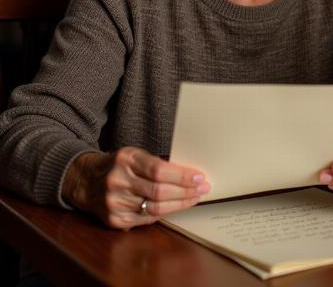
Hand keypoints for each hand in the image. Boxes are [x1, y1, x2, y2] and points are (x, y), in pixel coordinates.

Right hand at [62, 147, 209, 228]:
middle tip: (203, 189)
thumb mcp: (135, 155)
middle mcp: (118, 181)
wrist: (87, 180)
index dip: (182, 176)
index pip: (159, 170)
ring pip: (155, 207)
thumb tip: (189, 174)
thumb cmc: (119, 165)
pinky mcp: (113, 219)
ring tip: (194, 198)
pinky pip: (146, 219)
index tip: (199, 177)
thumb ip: (157, 163)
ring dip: (180, 204)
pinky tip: (176, 207)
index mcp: (126, 159)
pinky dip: (164, 213)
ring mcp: (114, 202)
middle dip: (186, 191)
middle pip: (159, 191)